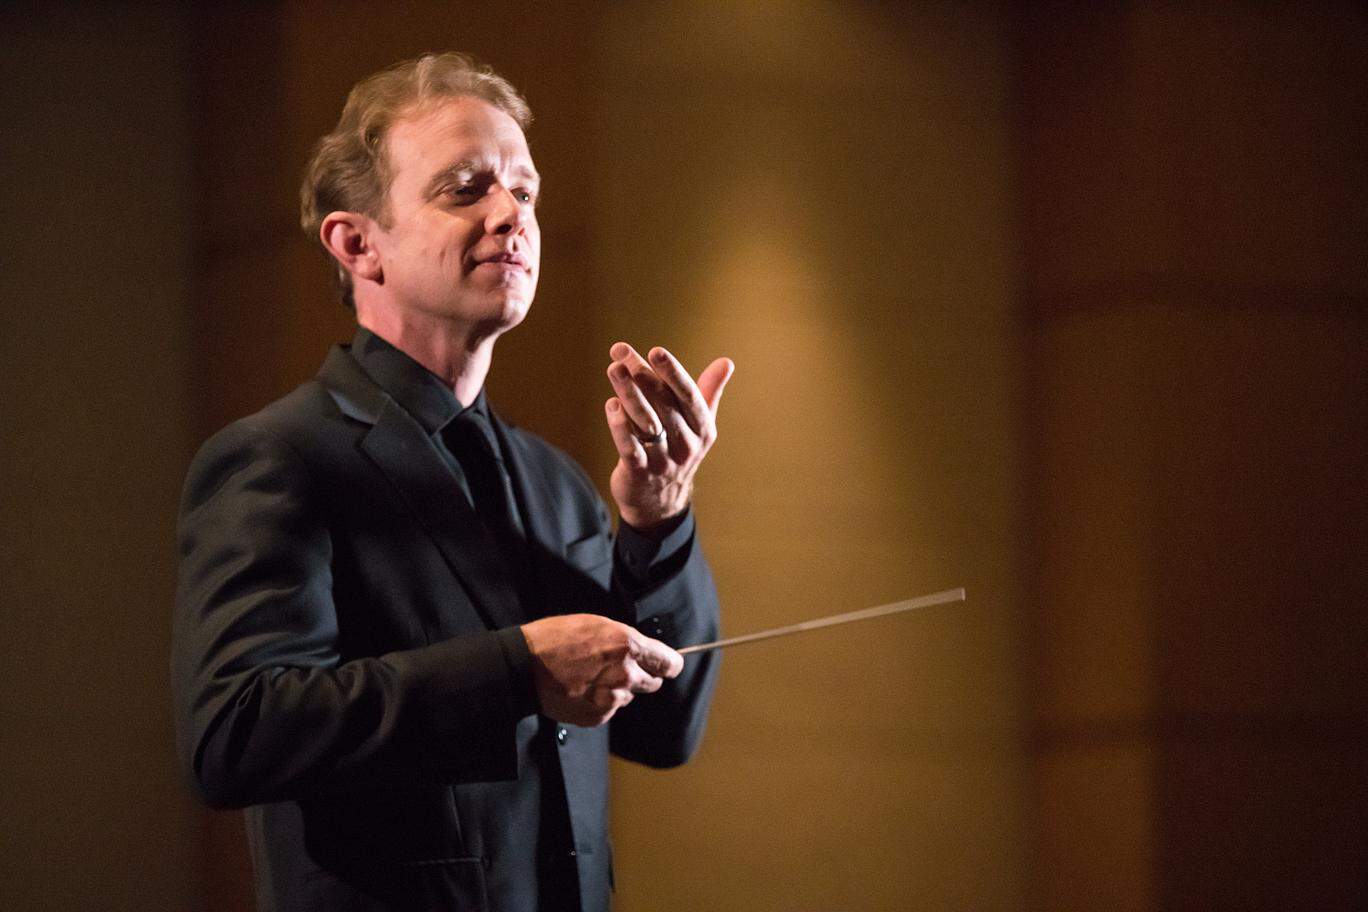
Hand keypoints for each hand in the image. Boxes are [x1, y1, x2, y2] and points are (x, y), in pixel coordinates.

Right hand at [520, 614, 683, 726]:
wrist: (524, 667)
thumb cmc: (556, 639)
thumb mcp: (597, 624)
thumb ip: (626, 640)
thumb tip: (644, 651)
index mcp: (628, 646)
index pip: (670, 663)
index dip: (669, 664)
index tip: (667, 665)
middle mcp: (626, 674)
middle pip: (654, 683)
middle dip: (643, 676)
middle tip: (620, 668)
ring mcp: (612, 698)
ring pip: (629, 696)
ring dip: (618, 688)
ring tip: (591, 676)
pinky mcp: (599, 716)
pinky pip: (610, 709)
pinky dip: (600, 702)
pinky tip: (582, 689)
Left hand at [603, 342, 733, 530]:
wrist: (661, 502)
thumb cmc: (678, 450)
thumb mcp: (698, 426)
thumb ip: (708, 393)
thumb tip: (727, 362)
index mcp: (702, 428)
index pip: (688, 395)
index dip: (672, 372)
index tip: (656, 351)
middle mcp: (686, 444)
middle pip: (663, 404)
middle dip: (641, 375)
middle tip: (620, 351)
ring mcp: (663, 461)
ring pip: (646, 423)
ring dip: (629, 394)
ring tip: (613, 369)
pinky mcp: (640, 473)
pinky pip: (630, 448)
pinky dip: (620, 427)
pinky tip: (611, 405)